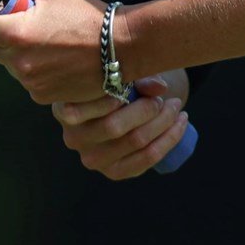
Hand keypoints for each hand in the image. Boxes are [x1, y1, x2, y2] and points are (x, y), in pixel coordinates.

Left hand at [0, 0, 109, 104]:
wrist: (120, 48)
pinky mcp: (43, 97)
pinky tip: (59, 60)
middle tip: (28, 27)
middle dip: (1, 37)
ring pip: (10, 65)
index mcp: (16, 33)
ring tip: (52, 44)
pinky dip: (37, 71)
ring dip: (21, 55)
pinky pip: (28, 80)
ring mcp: (30, 82)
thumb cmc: (86, 16)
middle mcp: (18, 61)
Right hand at [50, 72, 192, 180]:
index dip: (106, 99)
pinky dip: (169, 139)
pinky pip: (147, 159)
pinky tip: (181, 123)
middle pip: (113, 127)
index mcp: (64, 110)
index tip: (130, 87)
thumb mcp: (118, 72)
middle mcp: (73, 138)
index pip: (76, 111)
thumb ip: (135, 74)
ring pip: (135, 141)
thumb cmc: (113, 82)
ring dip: (163, 122)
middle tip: (163, 97)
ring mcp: (92, 159)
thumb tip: (159, 88)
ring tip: (176, 106)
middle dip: (146, 109)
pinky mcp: (114, 172)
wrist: (119, 106)